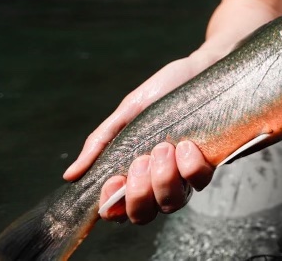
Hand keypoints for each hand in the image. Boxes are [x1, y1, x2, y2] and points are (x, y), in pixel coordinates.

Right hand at [63, 56, 215, 223]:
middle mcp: (159, 181)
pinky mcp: (210, 164)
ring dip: (164, 179)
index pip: (118, 210)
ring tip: (163, 147)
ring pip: (172, 204)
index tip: (113, 181)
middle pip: (144, 215)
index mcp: (135, 172)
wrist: (204, 67)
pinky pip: (200, 182)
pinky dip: (190, 167)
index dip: (112, 206)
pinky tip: (186, 145)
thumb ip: (101, 142)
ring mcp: (185, 175)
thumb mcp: (129, 111)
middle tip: (141, 160)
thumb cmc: (165, 90)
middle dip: (139, 193)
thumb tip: (70, 175)